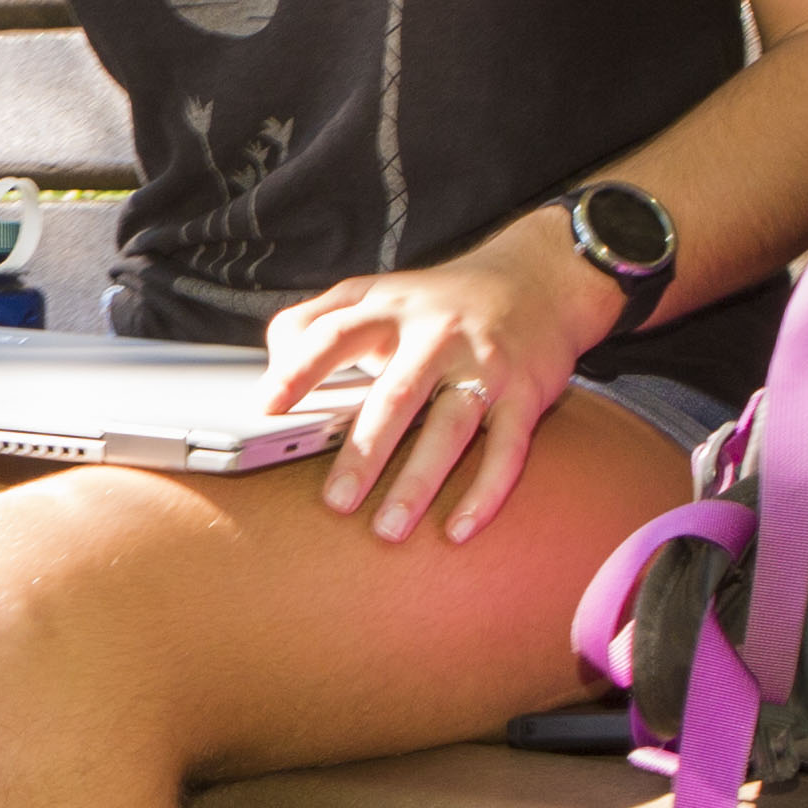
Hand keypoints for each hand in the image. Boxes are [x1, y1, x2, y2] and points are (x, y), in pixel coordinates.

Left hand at [262, 220, 621, 545]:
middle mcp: (437, 335)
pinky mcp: (525, 394)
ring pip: (450, 428)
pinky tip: (457, 529)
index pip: (335, 335)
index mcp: (390, 311)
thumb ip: (316, 321)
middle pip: (395, 395)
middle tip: (336, 501)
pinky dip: (484, 493)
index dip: (298, 369)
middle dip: (365, 451)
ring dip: (419, 482)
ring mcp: (484, 366)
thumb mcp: (375, 293)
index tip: (266, 408)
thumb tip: (271, 367)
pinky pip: (508, 450)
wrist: (540, 277)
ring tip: (388, 529)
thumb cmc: (439, 300)